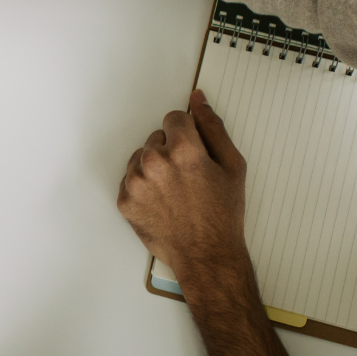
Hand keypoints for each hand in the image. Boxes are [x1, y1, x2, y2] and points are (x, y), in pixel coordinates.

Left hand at [116, 90, 249, 285]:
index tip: (194, 153)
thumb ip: (213, 127)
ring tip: (175, 192)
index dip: (187, 134)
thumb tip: (198, 100)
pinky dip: (143, 187)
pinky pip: (130, 179)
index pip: (174, 118)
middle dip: (171, 151)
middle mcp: (155, 162)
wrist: (206, 255)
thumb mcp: (231, 165)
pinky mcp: (125, 200)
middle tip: (188, 179)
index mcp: (183, 150)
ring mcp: (136, 182)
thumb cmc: (223, 214)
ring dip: (154, 168)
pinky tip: (162, 202)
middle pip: (157, 138)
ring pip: (141, 157)